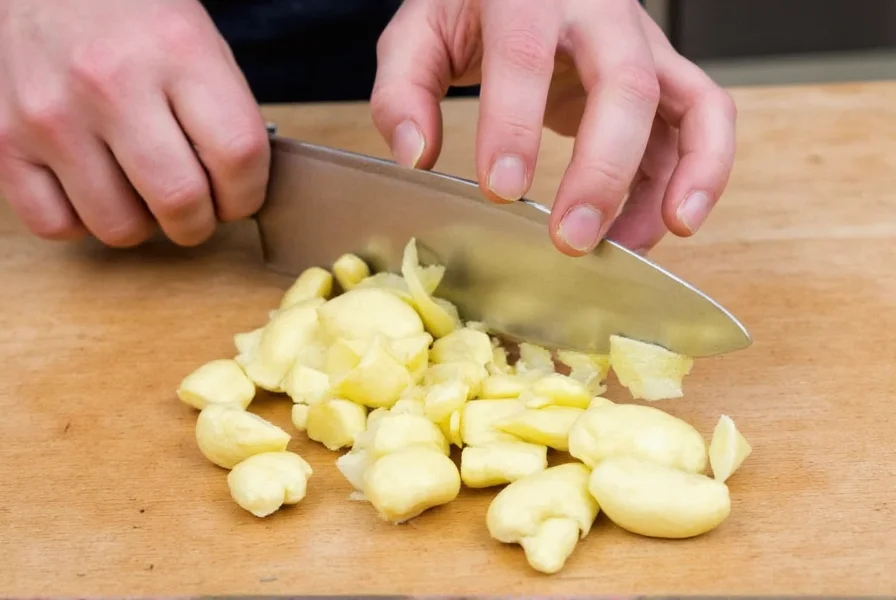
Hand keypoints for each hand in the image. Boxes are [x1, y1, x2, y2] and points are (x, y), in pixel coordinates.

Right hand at [0, 0, 269, 246]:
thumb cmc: (131, 16)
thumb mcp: (200, 42)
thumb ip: (225, 114)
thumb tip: (238, 193)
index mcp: (178, 51)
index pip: (239, 156)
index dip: (247, 194)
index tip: (237, 197)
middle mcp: (111, 83)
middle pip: (179, 202)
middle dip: (199, 223)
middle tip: (195, 209)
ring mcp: (52, 114)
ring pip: (118, 227)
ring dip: (142, 224)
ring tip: (140, 191)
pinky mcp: (4, 139)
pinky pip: (55, 225)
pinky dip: (80, 222)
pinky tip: (93, 189)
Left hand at [371, 0, 735, 255]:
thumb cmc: (473, 8)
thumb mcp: (421, 33)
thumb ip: (403, 87)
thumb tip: (414, 152)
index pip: (526, 55)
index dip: (515, 124)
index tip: (501, 190)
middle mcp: (599, 11)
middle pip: (624, 83)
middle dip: (600, 169)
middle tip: (570, 239)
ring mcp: (642, 43)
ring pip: (688, 103)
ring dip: (671, 181)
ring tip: (632, 245)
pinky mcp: (663, 74)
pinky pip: (704, 119)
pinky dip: (700, 173)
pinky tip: (671, 223)